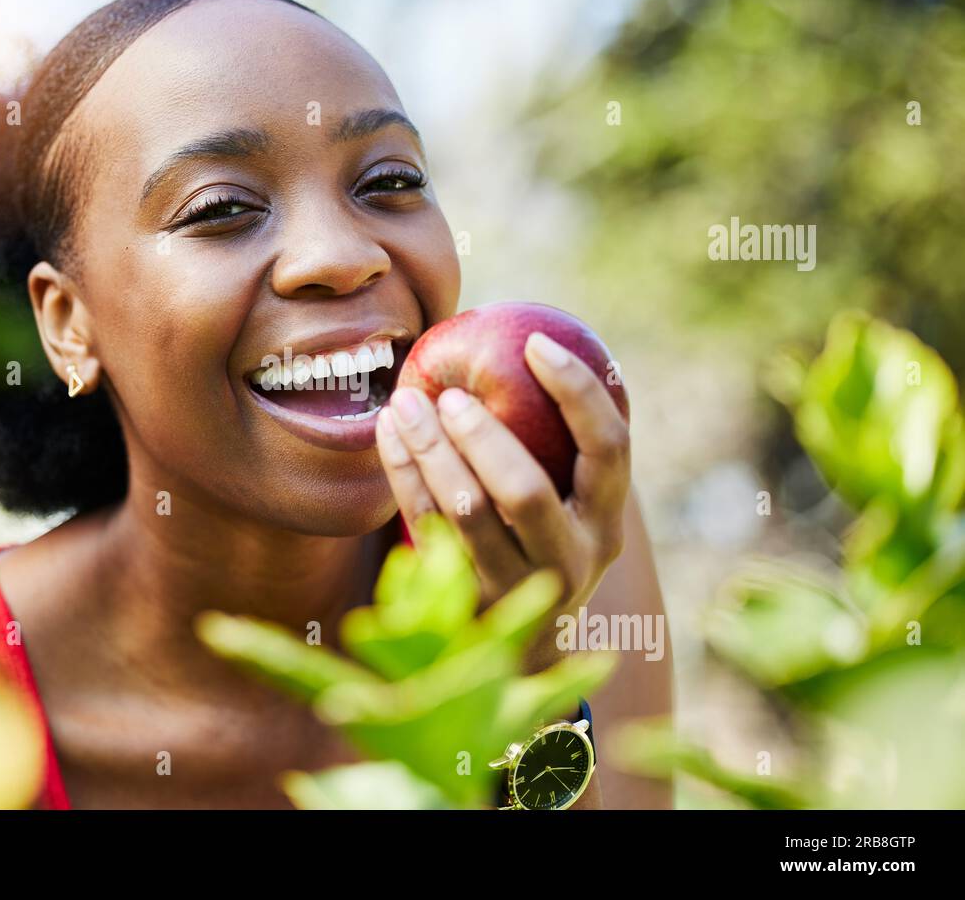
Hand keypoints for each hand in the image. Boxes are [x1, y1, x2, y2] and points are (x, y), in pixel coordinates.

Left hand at [376, 331, 630, 612]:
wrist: (521, 654)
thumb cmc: (543, 543)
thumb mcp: (570, 508)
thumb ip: (558, 447)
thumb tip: (523, 345)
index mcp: (605, 524)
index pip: (609, 448)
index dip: (576, 391)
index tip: (534, 343)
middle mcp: (570, 560)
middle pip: (525, 491)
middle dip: (483, 435)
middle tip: (449, 395)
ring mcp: (514, 588)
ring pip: (465, 513)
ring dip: (430, 451)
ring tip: (404, 404)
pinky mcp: (462, 600)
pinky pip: (426, 528)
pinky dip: (404, 475)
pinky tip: (389, 434)